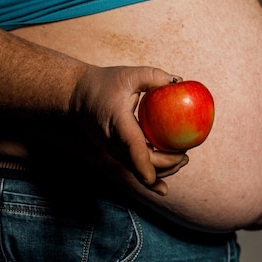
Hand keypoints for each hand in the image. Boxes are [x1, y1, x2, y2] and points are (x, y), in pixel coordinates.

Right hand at [71, 65, 188, 194]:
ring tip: (183, 160)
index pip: (131, 147)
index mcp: (118, 123)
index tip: (152, 178)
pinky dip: (149, 174)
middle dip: (166, 165)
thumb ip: (153, 76)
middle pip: (141, 163)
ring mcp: (112, 150)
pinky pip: (134, 167)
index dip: (142, 164)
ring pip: (138, 169)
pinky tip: (162, 186)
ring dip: (162, 170)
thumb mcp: (128, 75)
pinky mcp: (115, 152)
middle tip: (187, 155)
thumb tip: (179, 81)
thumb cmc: (102, 84)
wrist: (74, 96)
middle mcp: (113, 142)